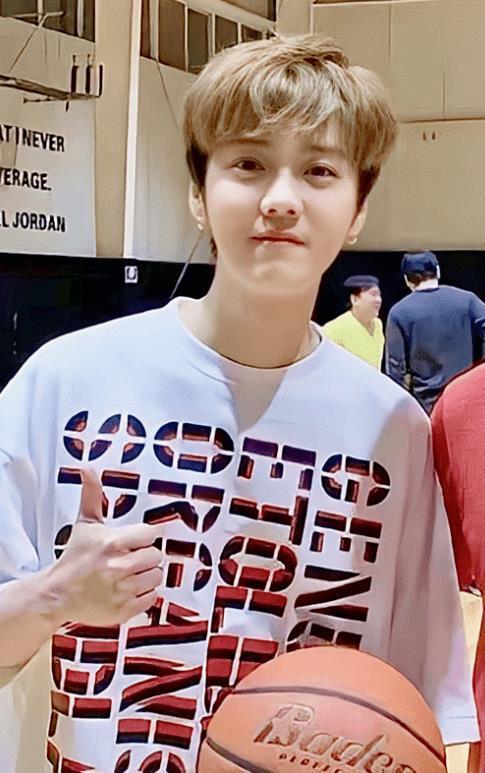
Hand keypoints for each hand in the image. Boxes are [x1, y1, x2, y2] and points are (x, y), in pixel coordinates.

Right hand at [50, 470, 162, 625]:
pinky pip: (152, 599)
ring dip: (147, 575)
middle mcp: (120, 566)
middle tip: (131, 557)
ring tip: (130, 573)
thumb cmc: (75, 557)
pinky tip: (128, 589)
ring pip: (157, 577)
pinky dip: (143, 595)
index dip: (145, 536)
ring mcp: (123, 591)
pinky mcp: (124, 610)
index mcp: (113, 542)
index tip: (138, 540)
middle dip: (146, 555)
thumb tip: (87, 469)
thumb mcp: (85, 523)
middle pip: (157, 556)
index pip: (152, 534)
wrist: (58, 593)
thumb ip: (92, 495)